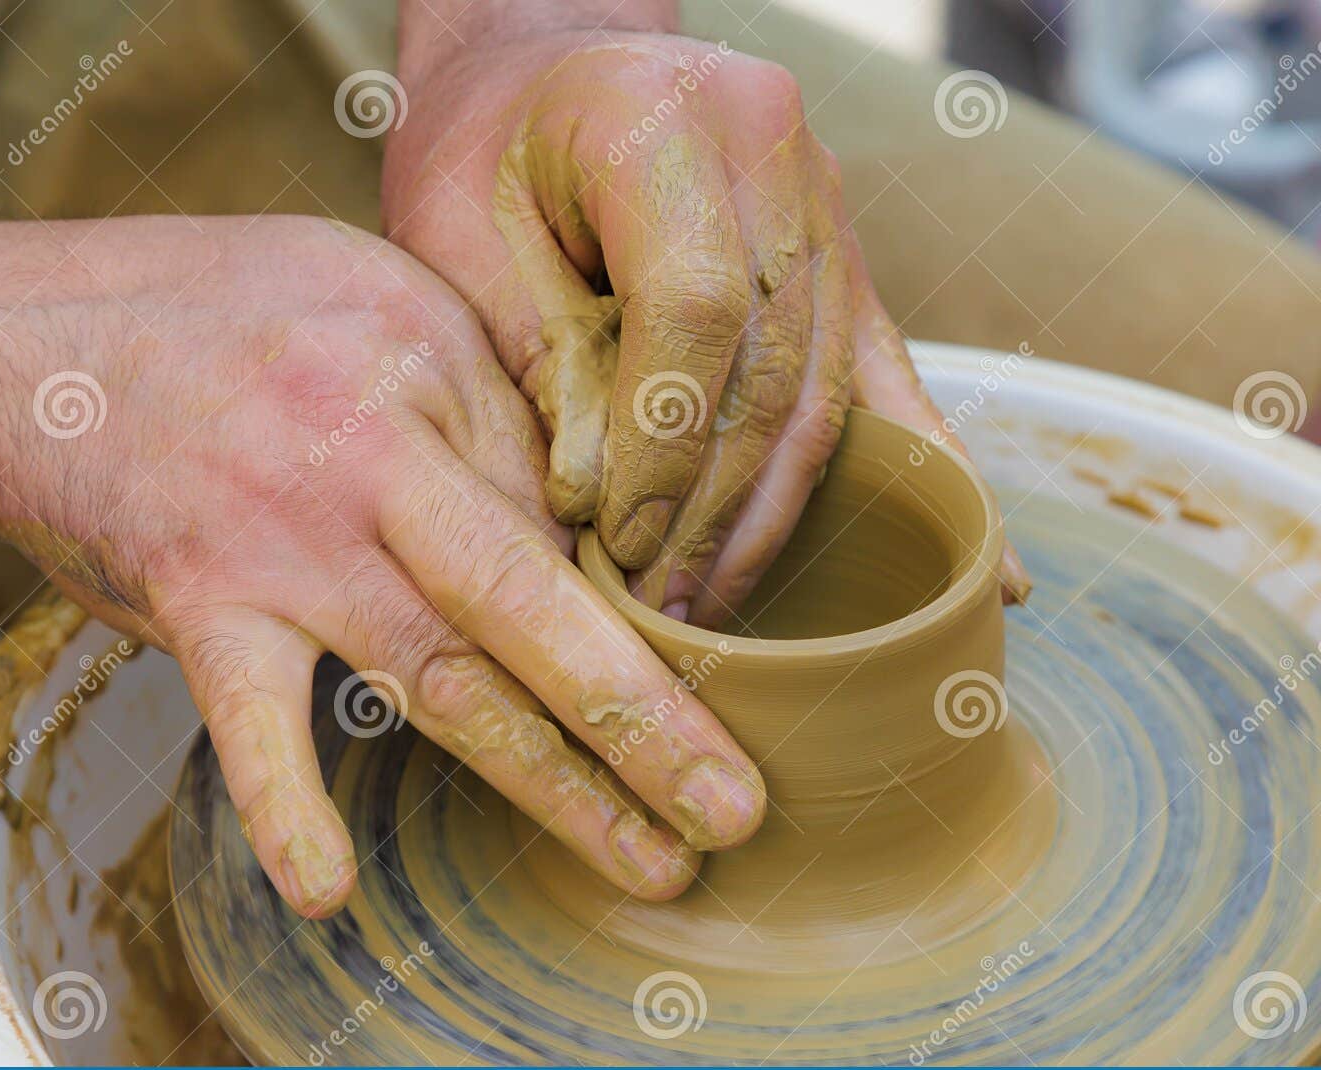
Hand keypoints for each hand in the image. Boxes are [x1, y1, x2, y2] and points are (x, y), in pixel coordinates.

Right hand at [0, 217, 764, 916]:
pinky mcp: (201, 602)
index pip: (564, 512)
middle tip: (739, 810)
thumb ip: (474, 397)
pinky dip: (284, 803)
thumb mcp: (373, 293)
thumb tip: (563, 510)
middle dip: (649, 717)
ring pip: (443, 676)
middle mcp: (375, 460)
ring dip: (551, 783)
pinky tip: (326, 889)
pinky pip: (248, 720)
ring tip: (646, 864)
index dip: (644, 613)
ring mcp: (287, 540)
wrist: (24, 341)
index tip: (717, 693)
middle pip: (536, 605)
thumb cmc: (212, 310)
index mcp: (434, 370)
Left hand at [385, 23, 1029, 625]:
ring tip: (717, 608)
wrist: (542, 72)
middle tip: (663, 612)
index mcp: (660, 117)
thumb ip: (533, 355)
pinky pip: (890, 379)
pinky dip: (925, 477)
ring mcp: (822, 203)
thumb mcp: (461, 240)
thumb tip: (598, 508)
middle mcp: (768, 148)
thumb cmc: (480, 154)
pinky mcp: (845, 260)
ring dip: (771, 516)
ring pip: (824, 388)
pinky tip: (993, 575)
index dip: (664, 440)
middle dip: (714, 508)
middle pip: (771, 362)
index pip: (694, 302)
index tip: (622, 539)